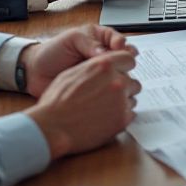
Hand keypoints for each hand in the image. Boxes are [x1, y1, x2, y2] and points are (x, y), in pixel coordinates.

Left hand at [21, 24, 135, 98]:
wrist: (35, 72)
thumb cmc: (52, 51)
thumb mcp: (71, 39)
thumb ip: (89, 43)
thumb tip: (106, 53)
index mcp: (99, 38)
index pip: (118, 40)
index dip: (121, 45)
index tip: (120, 48)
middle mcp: (103, 55)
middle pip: (123, 58)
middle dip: (124, 62)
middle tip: (124, 65)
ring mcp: (100, 72)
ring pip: (119, 74)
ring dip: (120, 76)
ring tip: (117, 79)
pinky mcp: (96, 87)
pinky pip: (108, 87)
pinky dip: (112, 89)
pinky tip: (111, 90)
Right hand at [25, 50, 139, 158]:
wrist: (52, 127)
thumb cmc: (56, 101)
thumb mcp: (72, 73)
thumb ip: (93, 67)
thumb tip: (104, 65)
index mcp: (104, 66)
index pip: (129, 58)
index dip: (124, 66)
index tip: (120, 72)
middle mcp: (117, 81)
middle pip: (133, 80)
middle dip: (123, 86)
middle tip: (109, 94)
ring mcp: (121, 101)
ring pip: (132, 98)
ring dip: (123, 101)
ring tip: (104, 108)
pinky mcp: (122, 120)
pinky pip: (131, 114)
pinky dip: (121, 115)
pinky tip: (106, 118)